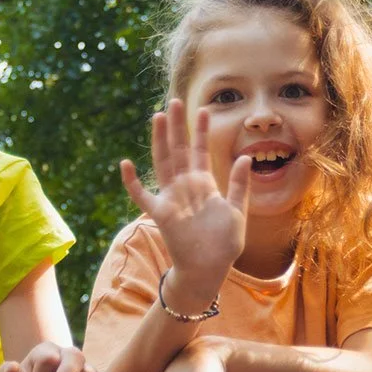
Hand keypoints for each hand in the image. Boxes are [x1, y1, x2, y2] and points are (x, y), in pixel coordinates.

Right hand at [121, 99, 247, 302]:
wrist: (209, 269)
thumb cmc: (224, 244)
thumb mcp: (238, 212)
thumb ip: (240, 185)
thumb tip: (245, 158)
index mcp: (204, 185)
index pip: (200, 151)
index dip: (201, 131)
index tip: (204, 109)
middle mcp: (186, 187)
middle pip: (178, 150)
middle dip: (177, 126)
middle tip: (175, 101)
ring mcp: (172, 198)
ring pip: (162, 163)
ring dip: (160, 141)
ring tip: (158, 118)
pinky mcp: (161, 213)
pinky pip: (142, 196)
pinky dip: (132, 182)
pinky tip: (126, 165)